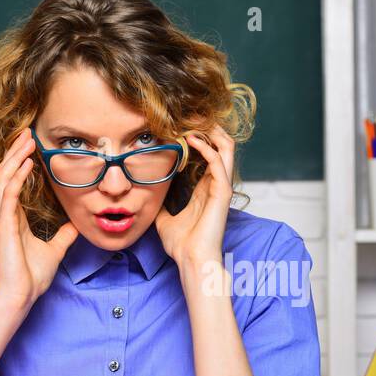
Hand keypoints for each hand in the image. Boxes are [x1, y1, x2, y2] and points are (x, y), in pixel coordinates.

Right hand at [0, 127, 78, 314]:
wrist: (20, 296)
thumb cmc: (32, 277)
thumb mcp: (55, 249)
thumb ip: (63, 235)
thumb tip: (76, 225)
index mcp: (17, 217)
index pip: (17, 181)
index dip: (23, 161)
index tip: (35, 146)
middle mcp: (8, 213)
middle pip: (8, 173)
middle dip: (18, 151)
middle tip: (29, 132)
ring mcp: (4, 218)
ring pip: (4, 178)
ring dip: (15, 157)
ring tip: (26, 139)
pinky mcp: (4, 225)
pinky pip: (8, 194)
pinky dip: (16, 177)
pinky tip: (25, 164)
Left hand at [155, 124, 233, 266]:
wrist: (191, 260)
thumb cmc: (182, 245)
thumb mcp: (165, 219)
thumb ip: (163, 206)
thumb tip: (150, 200)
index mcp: (206, 189)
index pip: (208, 154)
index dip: (198, 138)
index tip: (180, 126)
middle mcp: (216, 185)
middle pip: (221, 146)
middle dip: (208, 128)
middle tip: (191, 114)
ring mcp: (221, 187)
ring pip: (226, 148)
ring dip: (211, 131)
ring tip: (194, 119)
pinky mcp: (222, 192)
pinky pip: (218, 162)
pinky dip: (206, 147)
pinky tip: (190, 139)